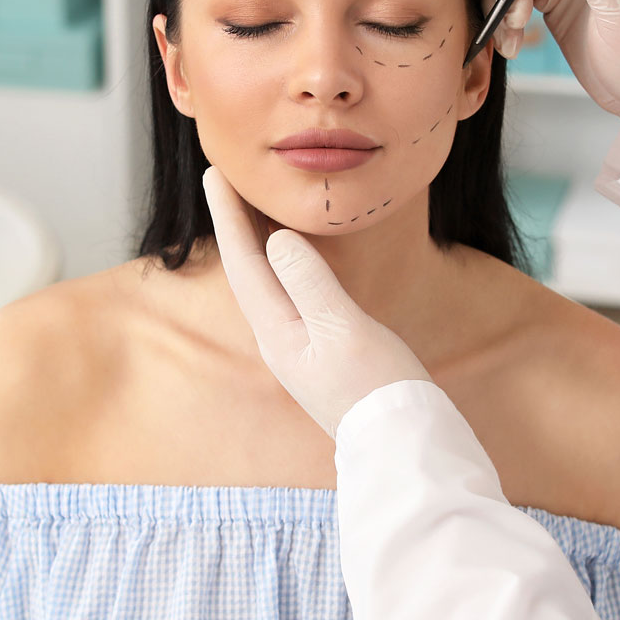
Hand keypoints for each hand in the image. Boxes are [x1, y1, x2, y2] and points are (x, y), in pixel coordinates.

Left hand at [201, 165, 433, 438]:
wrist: (404, 444)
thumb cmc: (379, 388)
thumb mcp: (344, 330)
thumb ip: (309, 282)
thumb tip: (276, 239)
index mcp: (277, 331)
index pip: (243, 261)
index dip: (229, 215)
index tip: (215, 174)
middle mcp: (279, 338)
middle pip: (247, 268)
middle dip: (235, 223)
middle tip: (225, 180)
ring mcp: (298, 346)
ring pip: (266, 280)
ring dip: (254, 240)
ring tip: (249, 206)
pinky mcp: (320, 350)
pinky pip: (288, 292)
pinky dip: (282, 262)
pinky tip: (291, 254)